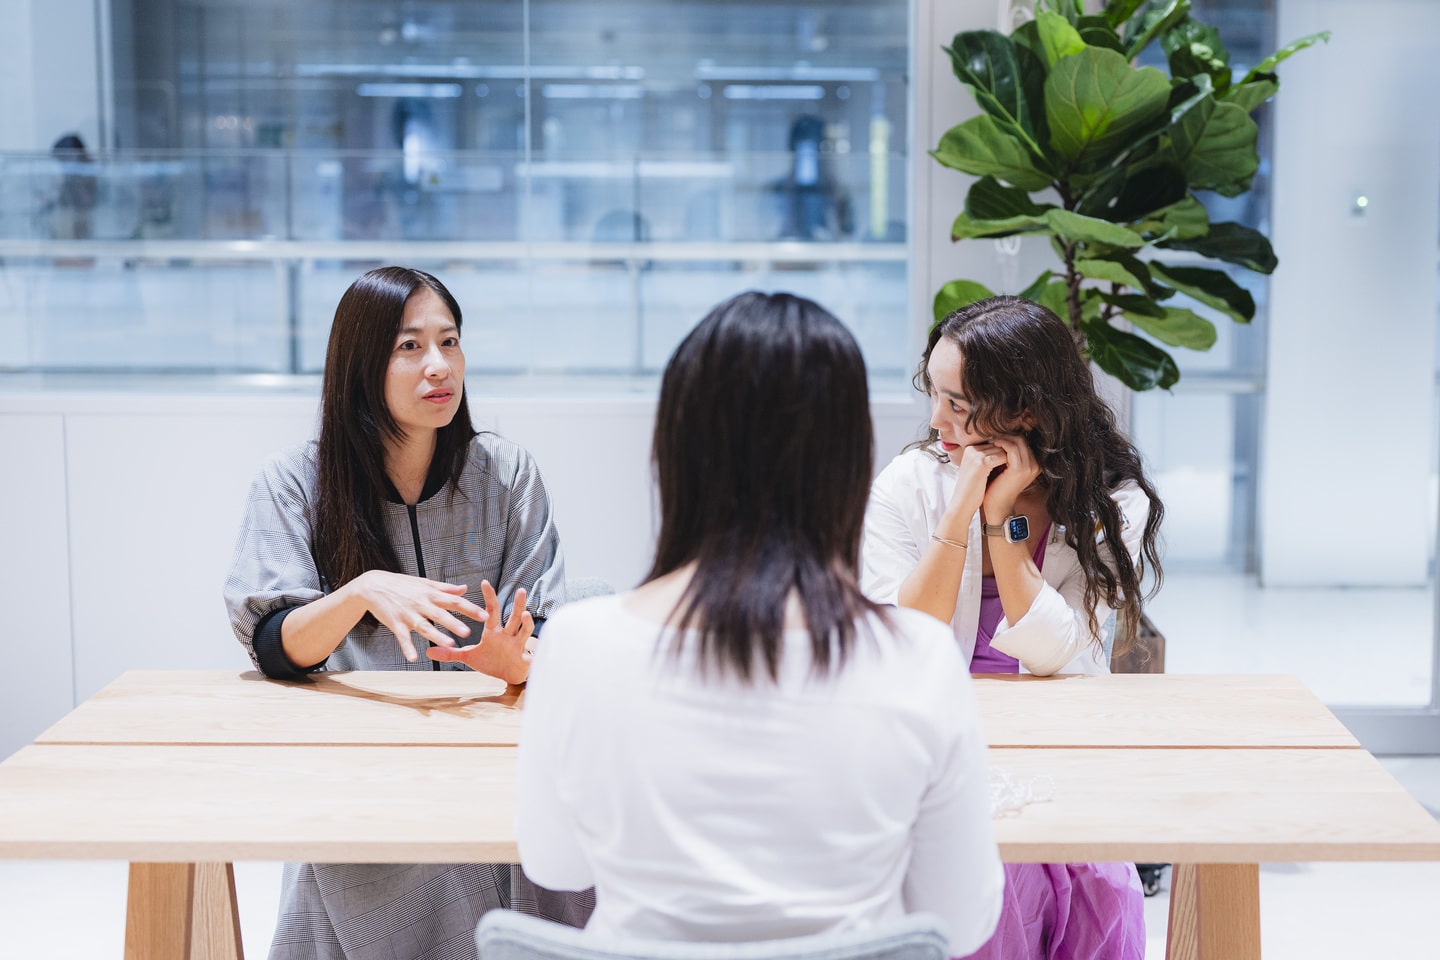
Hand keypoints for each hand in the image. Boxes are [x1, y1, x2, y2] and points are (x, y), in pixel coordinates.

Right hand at [353, 569, 486, 662]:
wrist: (373, 585)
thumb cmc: (402, 584)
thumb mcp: (425, 583)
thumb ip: (445, 588)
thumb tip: (465, 588)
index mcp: (431, 594)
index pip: (454, 601)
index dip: (470, 609)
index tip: (485, 616)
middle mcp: (421, 604)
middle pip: (441, 614)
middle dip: (455, 623)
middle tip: (469, 632)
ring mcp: (408, 614)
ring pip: (424, 626)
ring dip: (437, 636)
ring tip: (450, 644)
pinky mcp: (395, 623)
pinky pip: (402, 637)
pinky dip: (407, 648)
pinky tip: (414, 658)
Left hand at [427, 581, 535, 683]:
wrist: (506, 676)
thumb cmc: (491, 662)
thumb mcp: (469, 657)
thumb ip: (451, 653)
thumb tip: (429, 650)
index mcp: (493, 631)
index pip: (491, 611)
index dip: (489, 597)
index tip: (484, 582)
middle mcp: (506, 634)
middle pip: (512, 616)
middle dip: (517, 604)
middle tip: (520, 590)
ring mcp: (516, 644)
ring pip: (523, 630)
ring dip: (525, 622)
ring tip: (525, 614)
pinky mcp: (522, 657)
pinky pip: (527, 653)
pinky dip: (530, 651)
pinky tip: (532, 650)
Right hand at [949, 441, 1007, 521]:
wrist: (962, 503)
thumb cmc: (972, 489)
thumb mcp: (977, 470)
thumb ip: (987, 459)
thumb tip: (1006, 453)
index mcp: (970, 449)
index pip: (993, 443)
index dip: (1003, 452)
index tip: (1010, 462)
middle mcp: (972, 449)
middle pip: (998, 444)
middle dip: (1007, 454)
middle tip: (1013, 466)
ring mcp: (976, 455)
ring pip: (1002, 449)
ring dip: (1009, 459)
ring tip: (1011, 470)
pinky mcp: (981, 463)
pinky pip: (1002, 457)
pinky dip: (1008, 464)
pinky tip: (1009, 473)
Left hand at [982, 434, 1040, 517]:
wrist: (997, 504)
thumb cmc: (998, 484)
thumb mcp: (1007, 466)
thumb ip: (1010, 453)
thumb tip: (1002, 434)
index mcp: (1034, 463)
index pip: (1025, 440)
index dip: (1010, 435)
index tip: (997, 435)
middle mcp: (1036, 464)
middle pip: (1023, 438)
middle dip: (1007, 434)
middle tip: (993, 436)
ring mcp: (1030, 466)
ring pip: (1019, 441)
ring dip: (1003, 438)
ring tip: (991, 440)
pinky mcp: (1020, 469)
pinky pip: (1012, 448)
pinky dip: (1002, 444)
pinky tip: (993, 445)